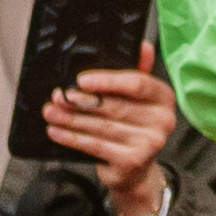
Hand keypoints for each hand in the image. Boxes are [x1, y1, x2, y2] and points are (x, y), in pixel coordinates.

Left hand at [42, 38, 176, 215]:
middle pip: (115, 106)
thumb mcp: (139, 99)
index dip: (108, 80)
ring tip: (51, 112)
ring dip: (71, 119)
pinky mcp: (131, 162)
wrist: (137, 170)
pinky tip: (56, 131)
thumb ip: (138, 72)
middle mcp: (162, 120)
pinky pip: (95, 146)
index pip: (137, 83)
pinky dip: (72, 138)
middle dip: (81, 101)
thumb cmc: (134, 126)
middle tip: (58, 96)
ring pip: (101, 126)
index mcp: (164, 98)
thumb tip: (142, 45)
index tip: (81, 79)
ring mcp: (149, 143)